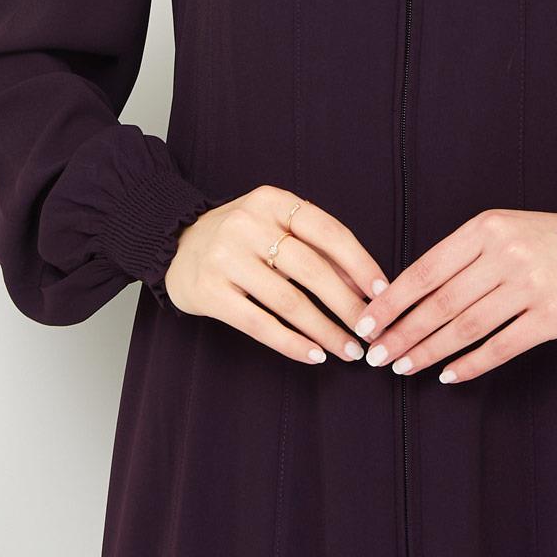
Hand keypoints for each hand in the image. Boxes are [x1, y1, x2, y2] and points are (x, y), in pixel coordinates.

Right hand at [164, 186, 388, 364]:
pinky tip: (314, 355)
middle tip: (371, 331)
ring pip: (288, 302)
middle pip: (311, 269)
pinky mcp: (209, 292)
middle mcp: (247, 224)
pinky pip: (260, 324)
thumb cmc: (241, 237)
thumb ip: (315, 247)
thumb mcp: (275, 224)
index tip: (382, 292)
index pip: (328, 232)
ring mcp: (225, 258)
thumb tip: (365, 286)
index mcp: (272, 201)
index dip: (360, 264)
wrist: (174, 244)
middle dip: (348, 305)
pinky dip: (292, 343)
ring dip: (325, 330)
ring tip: (348, 349)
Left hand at [353, 209, 556, 383]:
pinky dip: (471, 364)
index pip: (426, 269)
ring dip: (428, 351)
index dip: (392, 301)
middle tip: (376, 355)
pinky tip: (448, 376)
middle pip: (440, 302)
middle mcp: (505, 254)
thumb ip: (461, 256)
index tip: (366, 323)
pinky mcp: (551, 317)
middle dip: (402, 332)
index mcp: (486, 227)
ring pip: (465, 326)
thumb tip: (407, 295)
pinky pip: (501, 346)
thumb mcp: (503, 230)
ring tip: (403, 367)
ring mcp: (530, 286)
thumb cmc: (550, 241)